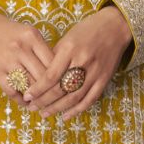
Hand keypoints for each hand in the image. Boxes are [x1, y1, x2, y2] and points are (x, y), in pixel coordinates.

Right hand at [0, 0, 57, 103]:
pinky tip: (26, 101)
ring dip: (37, 98)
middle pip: (43, 76)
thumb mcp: (27, 33)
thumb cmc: (7, 31)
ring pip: (29, 85)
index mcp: (32, 36)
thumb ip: (41, 49)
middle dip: (51, 91)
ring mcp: (7, 60)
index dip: (61, 77)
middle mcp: (21, 48)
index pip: (53, 62)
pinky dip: (21, 99)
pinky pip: (12, 90)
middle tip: (56, 100)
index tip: (65, 86)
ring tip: (42, 103)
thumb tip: (58, 73)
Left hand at [22, 5, 132, 119]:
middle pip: (60, 89)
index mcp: (70, 49)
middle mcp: (82, 62)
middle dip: (44, 101)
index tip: (27, 96)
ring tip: (45, 113)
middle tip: (32, 107)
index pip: (50, 76)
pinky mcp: (104, 80)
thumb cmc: (87, 31)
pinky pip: (89, 99)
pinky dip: (77, 110)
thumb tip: (40, 76)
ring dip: (57, 108)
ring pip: (73, 97)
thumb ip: (54, 56)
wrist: (115, 27)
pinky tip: (65, 116)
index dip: (38, 89)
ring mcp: (95, 72)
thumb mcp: (67, 38)